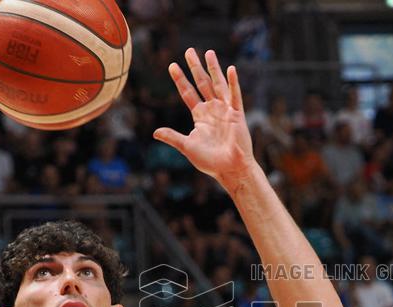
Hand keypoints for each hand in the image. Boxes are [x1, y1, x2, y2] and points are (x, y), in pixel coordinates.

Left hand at [155, 48, 256, 186]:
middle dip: (195, 67)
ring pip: (218, 85)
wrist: (229, 169)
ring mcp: (225, 111)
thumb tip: (155, 133)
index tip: (172, 66)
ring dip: (214, 69)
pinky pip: (235, 96)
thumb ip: (173, 137)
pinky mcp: (237, 115)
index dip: (180, 80)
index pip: (188, 93)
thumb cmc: (210, 161)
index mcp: (200, 116)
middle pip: (202, 83)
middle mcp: (212, 110)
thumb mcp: (187, 147)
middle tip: (189, 51)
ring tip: (209, 52)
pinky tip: (230, 69)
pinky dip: (233, 83)